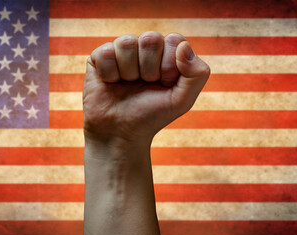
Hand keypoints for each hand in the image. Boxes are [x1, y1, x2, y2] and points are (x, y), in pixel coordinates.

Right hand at [83, 31, 209, 143]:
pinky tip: (111, 84)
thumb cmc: (151, 116)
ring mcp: (120, 51)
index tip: (164, 84)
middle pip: (150, 39)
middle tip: (145, 85)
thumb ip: (197, 73)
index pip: (173, 40)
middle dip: (149, 69)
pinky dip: (110, 74)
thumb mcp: (182, 100)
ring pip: (127, 43)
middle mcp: (144, 48)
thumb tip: (183, 46)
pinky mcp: (98, 58)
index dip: (169, 65)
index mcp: (166, 53)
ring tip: (127, 85)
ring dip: (129, 71)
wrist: (120, 134)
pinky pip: (106, 53)